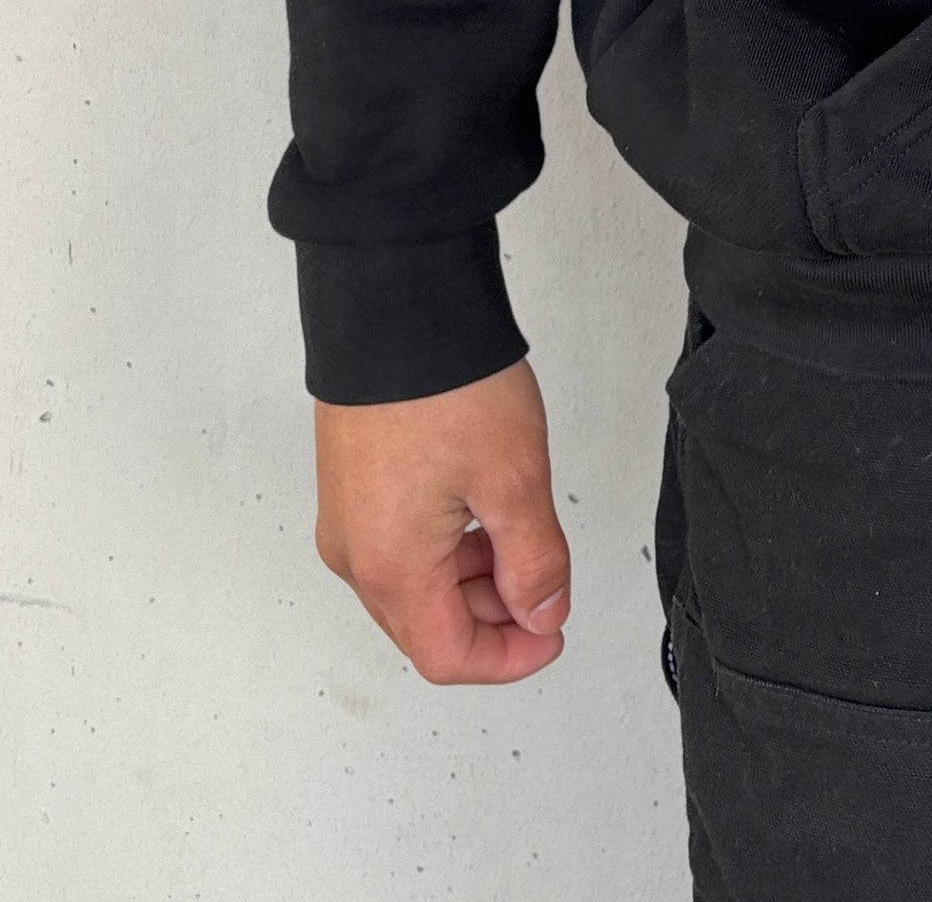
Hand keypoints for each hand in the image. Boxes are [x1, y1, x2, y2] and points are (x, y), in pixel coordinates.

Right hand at [314, 358, 569, 684]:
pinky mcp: (349, 485)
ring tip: (521, 534)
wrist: (393, 305)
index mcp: (390, 567)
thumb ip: (534, 562)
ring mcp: (346, 517)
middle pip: (427, 626)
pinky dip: (446, 546)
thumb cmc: (444, 384)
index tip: (553, 634)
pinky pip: (398, 545)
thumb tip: (543, 615)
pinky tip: (483, 508)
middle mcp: (354, 552)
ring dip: (472, 580)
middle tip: (546, 585)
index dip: (510, 658)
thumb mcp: (514, 479)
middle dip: (492, 619)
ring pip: (413, 586)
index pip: (448, 655)